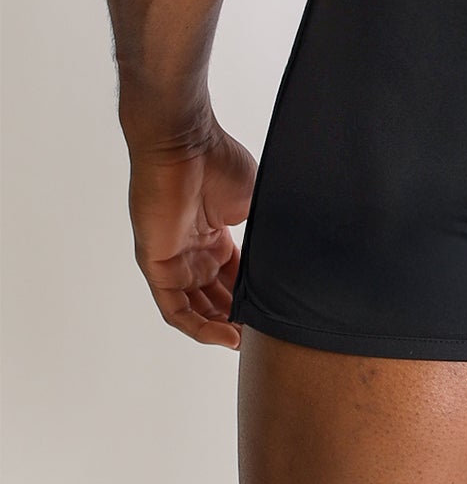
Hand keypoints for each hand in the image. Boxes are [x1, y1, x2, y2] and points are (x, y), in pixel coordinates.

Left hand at [127, 119, 255, 347]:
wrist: (185, 144)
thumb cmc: (218, 161)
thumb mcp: (253, 202)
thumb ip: (266, 231)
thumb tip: (294, 256)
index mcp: (214, 235)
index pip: (232, 279)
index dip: (252, 298)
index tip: (276, 312)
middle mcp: (192, 251)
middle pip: (214, 298)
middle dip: (239, 317)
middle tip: (265, 332)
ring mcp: (173, 260)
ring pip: (195, 310)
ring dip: (221, 328)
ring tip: (249, 340)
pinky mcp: (155, 266)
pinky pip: (175, 309)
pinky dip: (199, 327)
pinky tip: (227, 334)